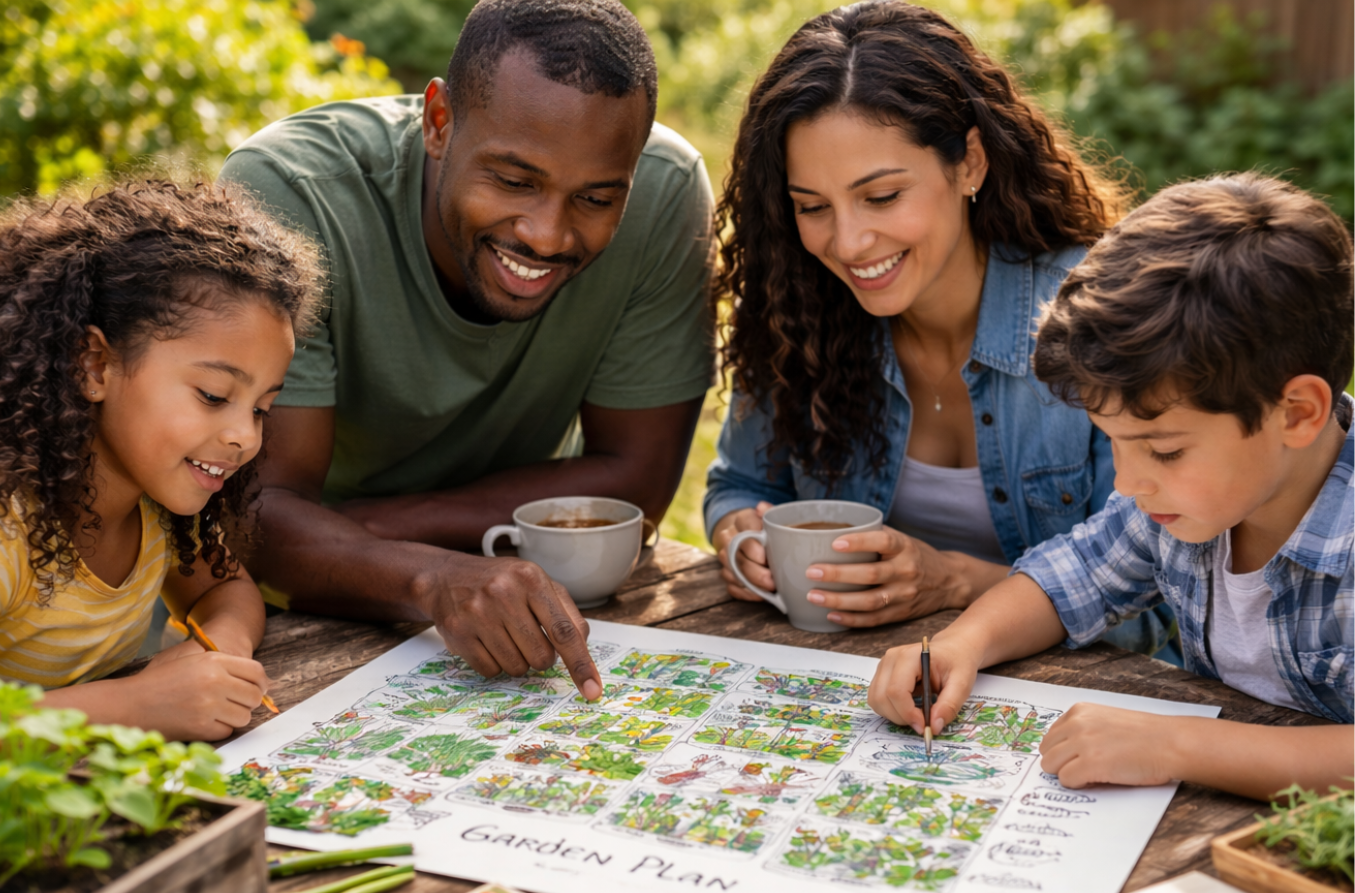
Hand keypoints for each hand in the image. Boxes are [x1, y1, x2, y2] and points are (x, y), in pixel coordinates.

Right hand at [132, 648, 272, 740]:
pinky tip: (203, 722)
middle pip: (254, 696)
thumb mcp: (192, 660)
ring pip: (244, 716)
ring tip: (216, 713)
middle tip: (235, 704)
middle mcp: (215, 681)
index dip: (261, 682)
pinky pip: (227, 731)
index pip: (256, 672)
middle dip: (248, 702)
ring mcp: (209, 705)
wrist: (131, 704)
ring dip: (234, 717)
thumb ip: (223, 665)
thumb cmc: (162, 681)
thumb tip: (259, 680)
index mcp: (214, 660)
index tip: (258, 689)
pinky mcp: (202, 727)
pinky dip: (219, 729)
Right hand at [415, 553, 601, 699]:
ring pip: (516, 668)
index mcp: (531, 579)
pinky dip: (494, 663)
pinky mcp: (458, 633)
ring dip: (516, 660)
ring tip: (504, 635)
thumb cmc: (501, 583)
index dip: (581, 664)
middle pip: (541, 656)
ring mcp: (478, 614)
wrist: (446, 578)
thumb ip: (565, 611)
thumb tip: (583, 645)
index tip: (593, 690)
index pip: (564, 631)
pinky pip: (490, 671)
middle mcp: (503, 593)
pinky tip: (486, 641)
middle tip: (527, 636)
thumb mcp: (537, 582)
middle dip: (540, 656)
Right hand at [712, 502, 772, 601]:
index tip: (764, 556)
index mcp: (742, 519)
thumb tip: (762, 507)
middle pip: (737, 555)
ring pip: (733, 572)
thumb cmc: (766, 529)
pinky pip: (732, 587)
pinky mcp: (726, 573)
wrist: (747, 534)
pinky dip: (747, 593)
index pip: (744, 529)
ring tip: (769, 589)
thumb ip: (770, 513)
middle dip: (755, 570)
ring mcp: (725, 557)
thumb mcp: (771, 518)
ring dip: (752, 583)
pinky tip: (760, 595)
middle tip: (771, 579)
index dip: (752, 545)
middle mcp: (729, 537)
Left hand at [805, 527, 970, 626]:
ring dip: (839, 601)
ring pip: (869, 601)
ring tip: (814, 596)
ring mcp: (904, 595)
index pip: (882, 542)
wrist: (950, 581)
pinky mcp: (901, 614)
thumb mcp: (903, 539)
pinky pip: (874, 620)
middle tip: (812, 572)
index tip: (835, 543)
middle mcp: (906, 571)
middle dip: (838, 575)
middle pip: (870, 575)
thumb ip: (874, 535)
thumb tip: (833, 530)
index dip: (859, 542)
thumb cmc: (916, 555)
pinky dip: (851, 620)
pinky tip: (831, 616)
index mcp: (905, 547)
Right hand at [868, 635, 979, 735]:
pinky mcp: (881, 674)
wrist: (951, 649)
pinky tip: (909, 706)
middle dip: (901, 717)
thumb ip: (948, 706)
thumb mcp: (962, 684)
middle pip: (882, 698)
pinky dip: (890, 710)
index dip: (907, 713)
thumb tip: (933, 727)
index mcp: (910, 656)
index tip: (925, 726)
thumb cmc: (957, 663)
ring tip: (916, 714)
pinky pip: (877, 698)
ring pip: (876, 700)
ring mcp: (884, 665)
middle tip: (923, 722)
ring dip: (894, 715)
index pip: (896, 691)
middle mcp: (891, 658)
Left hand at [1039, 703, 1175, 787]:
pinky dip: (1078, 784)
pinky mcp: (1090, 764)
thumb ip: (1082, 729)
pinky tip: (1098, 779)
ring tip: (1092, 774)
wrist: (1170, 743)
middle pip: (1046, 751)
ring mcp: (1082, 744)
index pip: (1050, 736)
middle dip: (1061, 763)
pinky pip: (1065, 780)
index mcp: (1078, 712)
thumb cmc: (1144, 735)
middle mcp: (1076, 724)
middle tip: (1084, 769)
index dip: (1063, 751)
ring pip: (1050, 766)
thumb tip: (1062, 750)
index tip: (1078, 757)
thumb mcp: (1106, 720)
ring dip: (1068, 774)